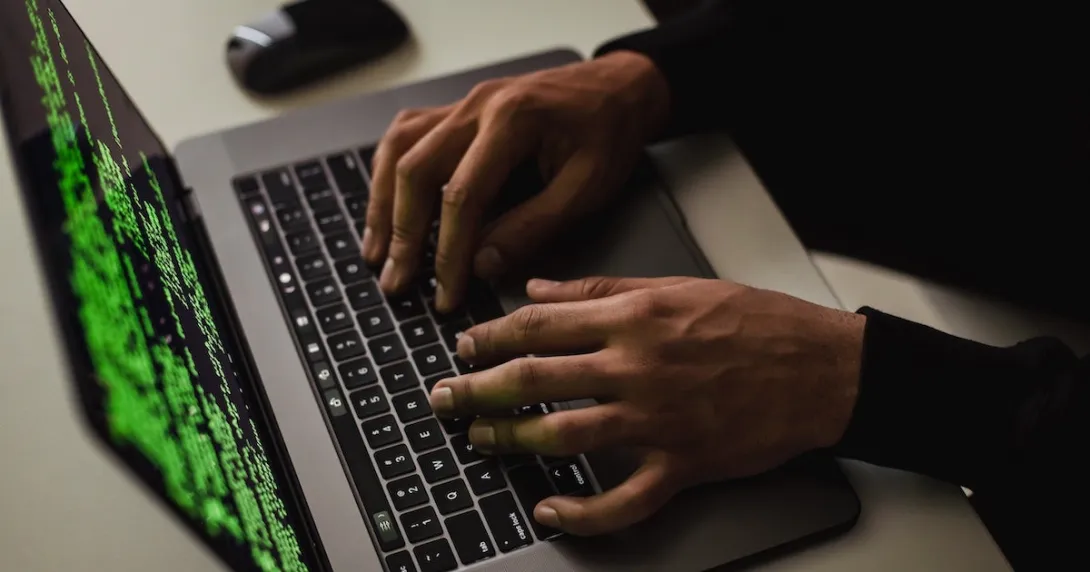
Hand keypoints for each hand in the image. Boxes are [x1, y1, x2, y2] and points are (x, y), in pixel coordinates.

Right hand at [362, 51, 670, 311]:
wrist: (619, 89)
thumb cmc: (609, 132)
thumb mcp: (587, 188)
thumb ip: (534, 227)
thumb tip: (482, 265)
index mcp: (513, 120)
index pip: (462, 194)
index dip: (449, 251)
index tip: (445, 292)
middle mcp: (477, 106)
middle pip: (416, 169)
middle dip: (403, 234)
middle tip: (397, 282)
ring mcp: (463, 105)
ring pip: (399, 150)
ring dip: (383, 204)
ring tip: (377, 252)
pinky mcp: (459, 112)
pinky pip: (407, 137)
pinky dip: (389, 173)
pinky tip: (385, 205)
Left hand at [428, 277, 865, 535]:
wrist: (821, 368)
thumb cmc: (756, 322)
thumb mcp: (676, 285)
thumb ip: (600, 287)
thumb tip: (539, 288)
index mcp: (634, 316)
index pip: (539, 324)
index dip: (489, 337)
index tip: (463, 347)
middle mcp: (637, 366)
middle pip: (535, 379)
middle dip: (478, 390)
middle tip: (445, 398)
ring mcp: (657, 420)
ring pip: (564, 436)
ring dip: (512, 441)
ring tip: (480, 441)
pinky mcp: (681, 464)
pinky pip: (622, 500)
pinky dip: (582, 513)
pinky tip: (550, 511)